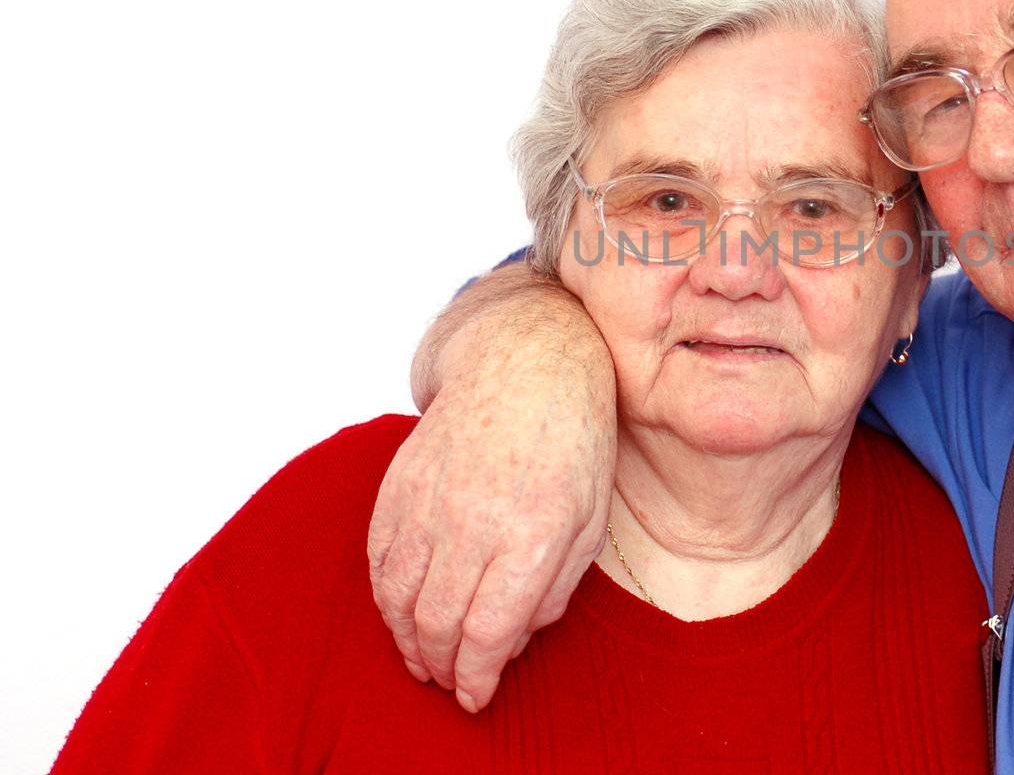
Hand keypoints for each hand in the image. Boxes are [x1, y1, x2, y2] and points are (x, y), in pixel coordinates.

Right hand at [368, 279, 615, 711]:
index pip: (488, 632)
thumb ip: (554, 587)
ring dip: (407, 641)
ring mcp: (429, 499)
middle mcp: (474, 519)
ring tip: (425, 659)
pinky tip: (403, 613)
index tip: (477, 696)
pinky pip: (378, 559)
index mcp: (533, 531)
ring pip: (399, 598)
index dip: (477, 677)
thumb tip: (513, 641)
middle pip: (438, 624)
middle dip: (443, 668)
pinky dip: (386, 598)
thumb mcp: (590, 517)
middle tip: (452, 683)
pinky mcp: (399, 483)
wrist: (525, 361)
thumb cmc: (572, 440)